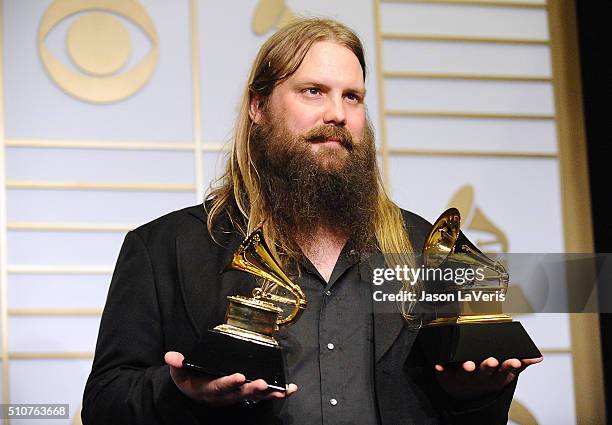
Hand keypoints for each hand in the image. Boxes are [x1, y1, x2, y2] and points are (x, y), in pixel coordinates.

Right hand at [164, 351, 297, 406]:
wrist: (195, 394)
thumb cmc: (189, 380)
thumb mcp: (179, 374)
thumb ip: (177, 365)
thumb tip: (171, 356)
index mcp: (209, 389)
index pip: (219, 386)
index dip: (229, 383)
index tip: (238, 377)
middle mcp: (225, 396)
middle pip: (240, 394)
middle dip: (252, 390)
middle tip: (262, 384)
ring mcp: (237, 396)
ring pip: (254, 397)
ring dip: (269, 394)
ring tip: (282, 391)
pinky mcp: (246, 395)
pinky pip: (263, 395)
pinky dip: (277, 393)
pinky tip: (290, 389)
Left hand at [434, 356, 542, 399]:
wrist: (468, 394)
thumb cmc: (488, 379)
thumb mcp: (506, 374)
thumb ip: (521, 363)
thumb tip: (537, 357)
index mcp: (496, 376)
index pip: (505, 371)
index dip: (509, 366)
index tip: (513, 360)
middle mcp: (482, 377)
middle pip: (486, 372)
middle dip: (488, 366)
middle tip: (491, 361)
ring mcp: (465, 378)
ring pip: (467, 373)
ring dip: (468, 368)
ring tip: (468, 364)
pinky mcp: (450, 377)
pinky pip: (444, 373)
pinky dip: (442, 370)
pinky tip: (438, 366)